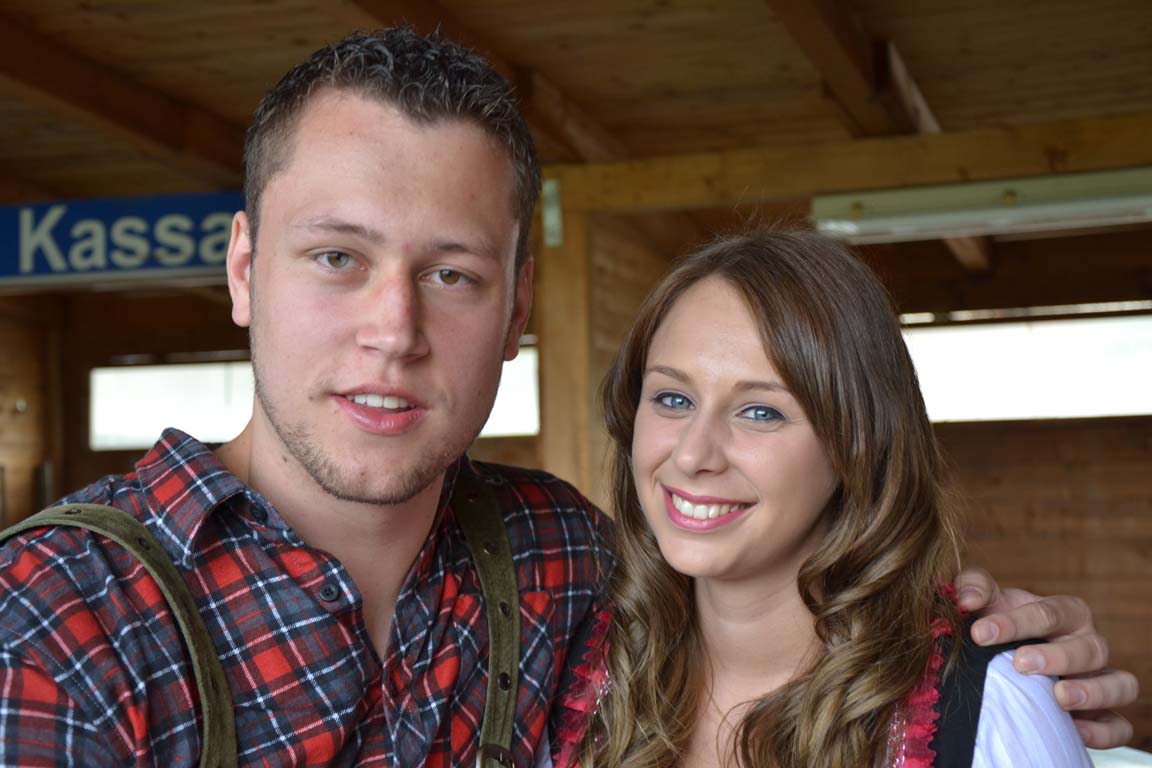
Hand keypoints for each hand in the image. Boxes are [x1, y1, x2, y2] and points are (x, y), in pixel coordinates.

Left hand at [954, 567, 1139, 748]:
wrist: (1003, 660)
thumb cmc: (999, 623)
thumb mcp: (986, 602)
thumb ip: (973, 589)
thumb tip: (967, 600)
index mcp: (1065, 613)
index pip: (1050, 613)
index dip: (1016, 622)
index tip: (980, 633)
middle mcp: (1088, 644)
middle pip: (1089, 647)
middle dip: (1056, 656)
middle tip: (1021, 663)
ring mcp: (1099, 680)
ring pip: (1119, 684)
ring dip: (1092, 691)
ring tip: (1059, 697)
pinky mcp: (1102, 715)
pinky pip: (1119, 725)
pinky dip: (1104, 730)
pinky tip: (1076, 731)